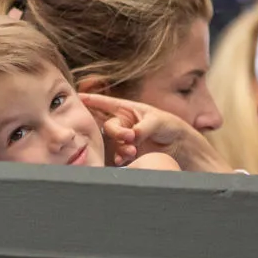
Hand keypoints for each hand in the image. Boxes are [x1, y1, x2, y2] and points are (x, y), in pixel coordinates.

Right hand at [79, 93, 232, 172]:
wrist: (180, 146)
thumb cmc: (169, 126)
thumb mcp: (157, 121)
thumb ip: (142, 128)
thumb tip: (131, 137)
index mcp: (127, 109)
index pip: (104, 102)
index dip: (90, 100)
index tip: (76, 96)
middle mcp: (123, 123)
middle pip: (108, 126)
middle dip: (117, 133)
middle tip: (129, 138)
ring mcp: (125, 138)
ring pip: (113, 142)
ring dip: (120, 147)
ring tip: (133, 152)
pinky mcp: (129, 152)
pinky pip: (118, 155)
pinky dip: (121, 157)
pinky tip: (125, 160)